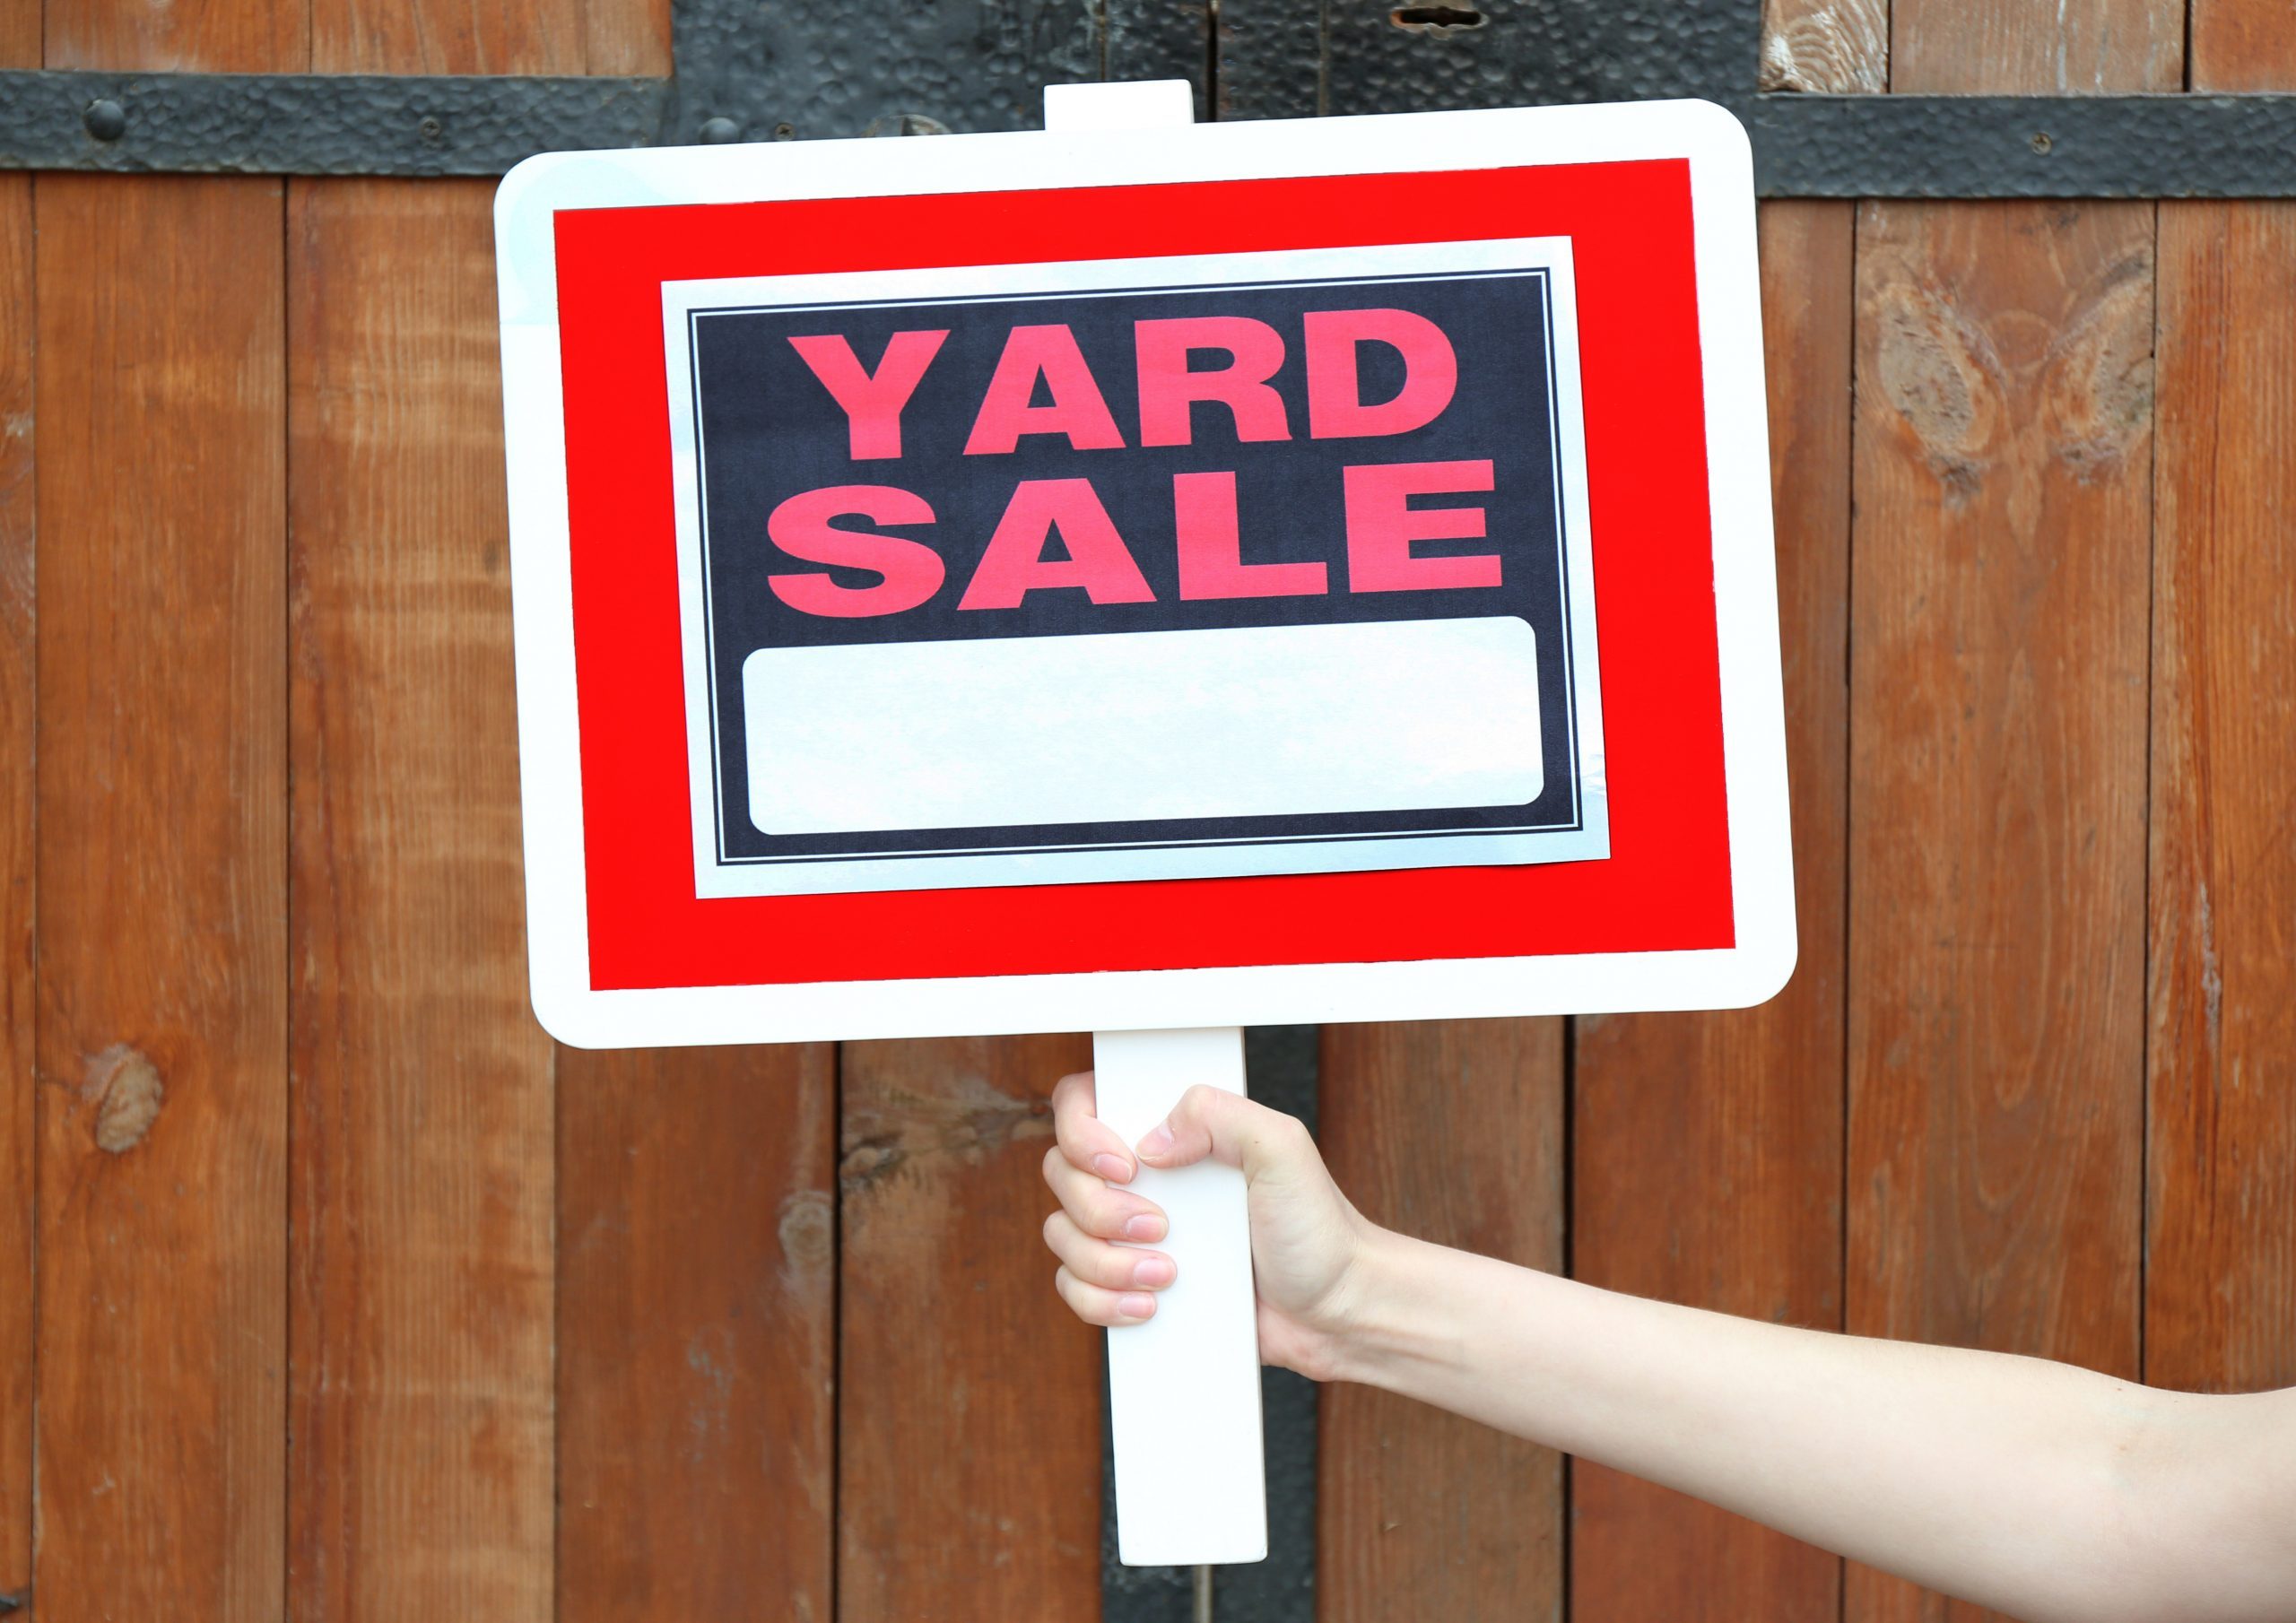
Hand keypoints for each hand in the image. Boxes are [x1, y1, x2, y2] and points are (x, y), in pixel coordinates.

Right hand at [1040, 1073, 1377, 1378]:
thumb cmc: (1319, 1227)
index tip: (1126, 1164)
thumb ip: (1222, 1114)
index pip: (1084, 1105)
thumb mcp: (1283, 1148)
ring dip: (1104, 1262)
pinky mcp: (1133, 1285)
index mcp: (1175, 1133)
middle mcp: (1146, 1178)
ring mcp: (1134, 1233)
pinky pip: (1076, 1290)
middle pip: (1062, 1175)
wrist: (1335, 1311)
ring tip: (1166, 1274)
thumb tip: (1152, 1138)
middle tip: (1160, 1229)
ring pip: (1063, 1236)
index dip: (1083, 1132)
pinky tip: (1150, 1305)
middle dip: (1098, 1209)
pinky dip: (1102, 1301)